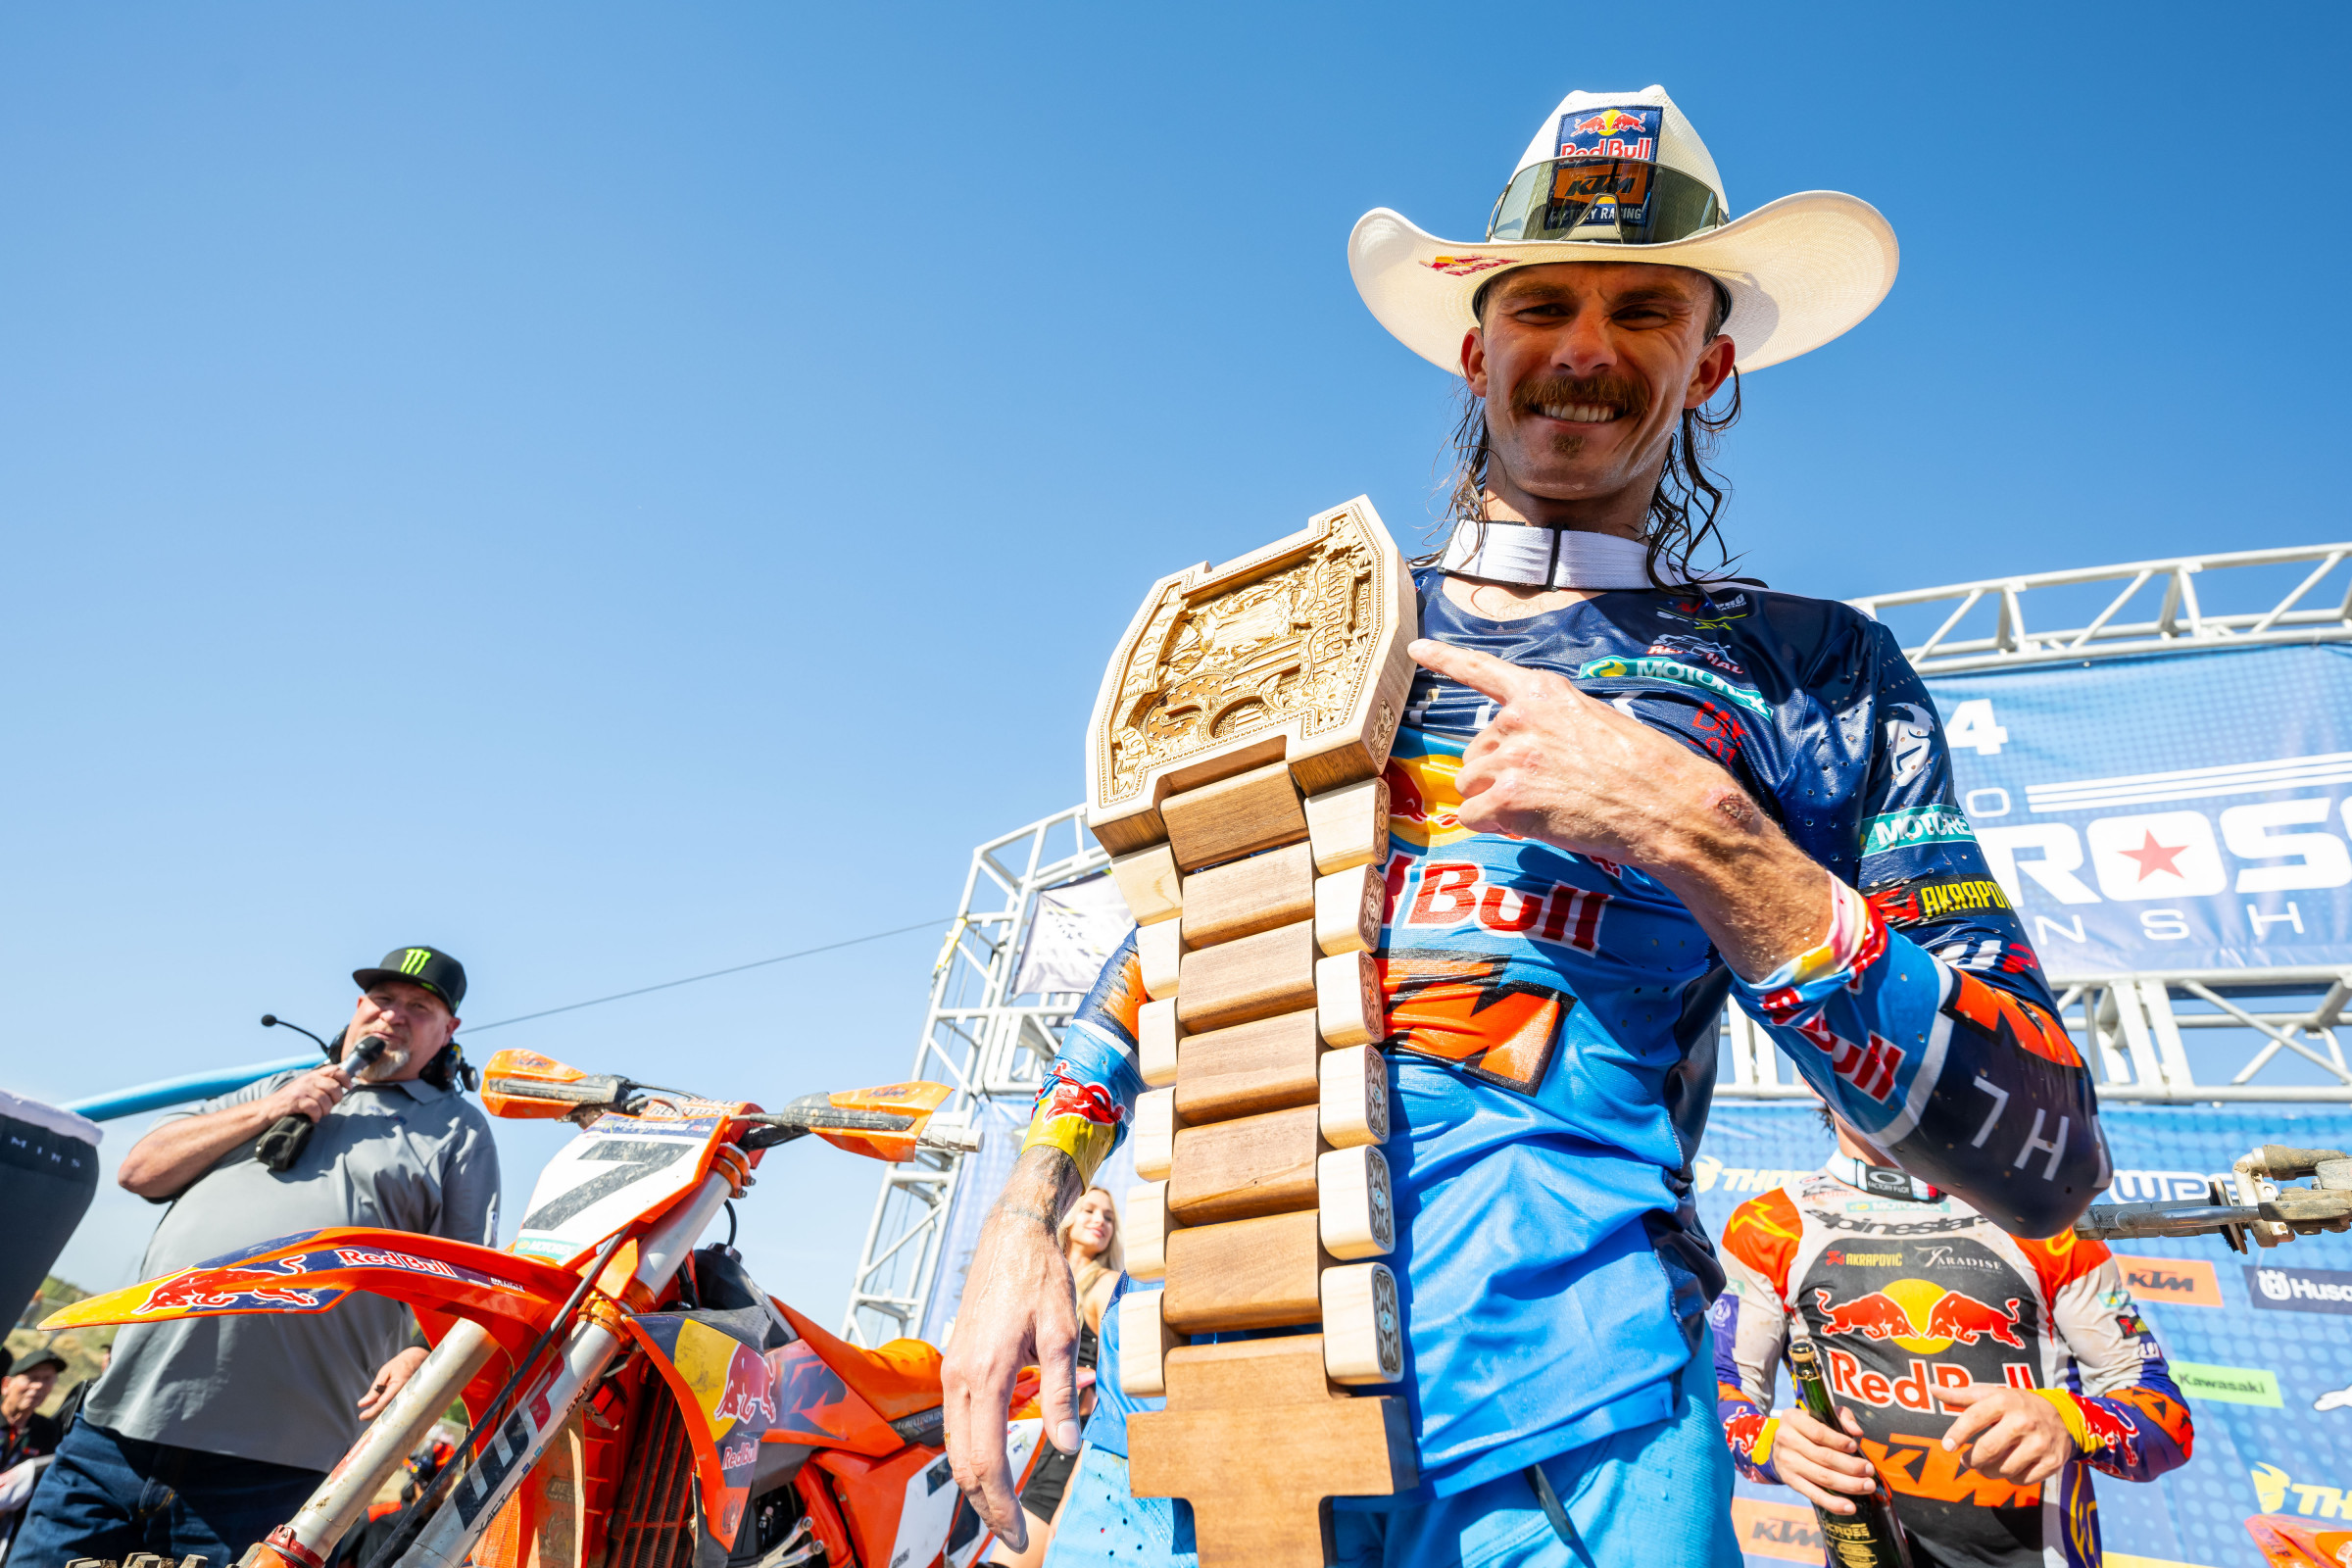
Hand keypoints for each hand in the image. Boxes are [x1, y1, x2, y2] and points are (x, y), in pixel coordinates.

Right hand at [263, 1065, 350, 1125]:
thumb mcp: (306, 1087)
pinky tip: (313, 1118)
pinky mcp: (296, 1101)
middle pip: (334, 1087)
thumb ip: (321, 1085)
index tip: (349, 1087)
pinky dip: (316, 1116)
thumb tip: (342, 1087)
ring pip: (325, 1100)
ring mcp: (302, 1090)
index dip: (345, 1078)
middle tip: (329, 1107)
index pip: (335, 1070)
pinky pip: (315, 1109)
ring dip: (325, 1111)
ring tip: (319, 1114)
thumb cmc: (289, 1101)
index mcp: (312, 1075)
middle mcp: (308, 1080)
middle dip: (336, 1100)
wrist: (268, 1109)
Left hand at [357, 1346, 429, 1419]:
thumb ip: (374, 1390)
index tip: (361, 1416)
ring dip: (381, 1413)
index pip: (383, 1404)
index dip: (372, 1412)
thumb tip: (362, 1404)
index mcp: (399, 1386)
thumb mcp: (384, 1373)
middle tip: (363, 1416)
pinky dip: (387, 1408)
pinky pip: (397, 1407)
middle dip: (375, 1415)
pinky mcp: (410, 1399)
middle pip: (388, 1411)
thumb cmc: (400, 1364)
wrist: (419, 1359)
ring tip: (370, 1412)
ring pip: (392, 1411)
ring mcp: (409, 1398)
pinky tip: (381, 1406)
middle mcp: (406, 1394)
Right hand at [942, 1154, 1082, 1553]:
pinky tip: (997, 1458)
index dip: (1001, 1506)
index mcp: (985, 1374)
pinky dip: (974, 1449)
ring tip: (1007, 1507)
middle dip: (987, 1505)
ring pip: (956, 1444)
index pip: (985, 1460)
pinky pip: (958, 1420)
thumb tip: (1066, 1444)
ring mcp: (952, 1369)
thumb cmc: (1038, 1276)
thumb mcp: (1062, 1333)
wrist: (1011, 1234)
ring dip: (979, 1479)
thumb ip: (1060, 1393)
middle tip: (1015, 1535)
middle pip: (962, 1462)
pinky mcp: (956, 1362)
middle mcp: (959, 1376)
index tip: (1019, 1535)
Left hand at [1407, 639, 1718, 864]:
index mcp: (1542, 693)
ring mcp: (1512, 758)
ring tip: (1539, 807)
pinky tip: (1524, 825)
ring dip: (1491, 800)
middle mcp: (1520, 719)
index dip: (1444, 658)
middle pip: (1475, 749)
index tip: (1417, 647)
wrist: (1665, 804)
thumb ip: (1547, 724)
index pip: (1482, 670)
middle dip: (1496, 772)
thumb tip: (1516, 746)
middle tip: (1542, 788)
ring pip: (1469, 783)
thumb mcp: (1593, 720)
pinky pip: (1473, 814)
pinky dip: (1491, 825)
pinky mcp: (1509, 797)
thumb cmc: (1640, 767)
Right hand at [1769, 1403, 1879, 1515]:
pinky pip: (1814, 1495)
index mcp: (1793, 1419)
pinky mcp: (1790, 1481)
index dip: (1838, 1441)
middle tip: (1870, 1470)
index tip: (1855, 1446)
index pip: (1818, 1432)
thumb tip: (1857, 1432)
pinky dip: (1833, 1503)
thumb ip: (1842, 1416)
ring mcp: (1786, 1462)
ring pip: (1822, 1477)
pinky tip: (1850, 1507)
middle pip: (1823, 1457)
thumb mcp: (1822, 1414)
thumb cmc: (1810, 1427)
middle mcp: (1786, 1440)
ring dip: (1848, 1484)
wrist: (1782, 1445)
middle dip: (1850, 1466)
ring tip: (1868, 1486)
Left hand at [1938, 1382, 2073, 1484]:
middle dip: (1972, 1460)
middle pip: (1988, 1449)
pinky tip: (2010, 1468)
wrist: (2062, 1416)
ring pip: (2004, 1468)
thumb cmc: (2017, 1404)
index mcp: (2005, 1401)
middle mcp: (2024, 1421)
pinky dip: (2011, 1478)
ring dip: (1989, 1472)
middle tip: (1966, 1461)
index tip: (1947, 1447)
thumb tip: (1932, 1389)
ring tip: (1985, 1465)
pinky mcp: (2053, 1461)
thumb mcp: (1992, 1394)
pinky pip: (2023, 1479)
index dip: (1958, 1433)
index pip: (1975, 1417)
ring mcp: (2040, 1443)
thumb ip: (1961, 1395)